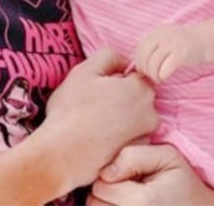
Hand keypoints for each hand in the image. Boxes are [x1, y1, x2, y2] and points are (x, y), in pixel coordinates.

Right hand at [40, 48, 157, 187]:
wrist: (61, 155)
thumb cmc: (71, 111)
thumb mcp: (85, 70)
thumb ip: (109, 57)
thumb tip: (123, 63)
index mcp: (141, 89)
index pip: (134, 76)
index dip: (114, 80)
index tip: (98, 89)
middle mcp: (151, 113)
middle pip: (136, 98)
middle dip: (119, 99)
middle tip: (93, 107)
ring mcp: (145, 137)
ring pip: (132, 120)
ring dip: (119, 120)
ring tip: (93, 125)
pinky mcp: (135, 157)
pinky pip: (128, 140)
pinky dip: (116, 139)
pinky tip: (97, 140)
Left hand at [89, 144, 213, 205]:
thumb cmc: (182, 182)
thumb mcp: (168, 156)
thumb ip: (134, 155)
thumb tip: (105, 172)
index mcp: (142, 202)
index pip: (101, 185)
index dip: (110, 176)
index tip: (128, 174)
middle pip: (94, 203)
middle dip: (105, 192)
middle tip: (126, 186)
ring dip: (105, 204)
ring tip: (126, 198)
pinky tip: (124, 204)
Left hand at [132, 24, 205, 82]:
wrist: (205, 40)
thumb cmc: (182, 45)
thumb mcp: (164, 40)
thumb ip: (151, 48)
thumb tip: (135, 66)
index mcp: (155, 32)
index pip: (139, 50)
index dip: (139, 63)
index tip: (145, 71)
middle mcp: (162, 35)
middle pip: (144, 58)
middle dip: (145, 71)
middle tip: (151, 76)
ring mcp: (172, 43)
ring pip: (152, 65)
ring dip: (153, 75)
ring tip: (158, 78)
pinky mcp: (182, 53)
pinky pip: (164, 70)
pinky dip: (162, 76)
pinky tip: (165, 77)